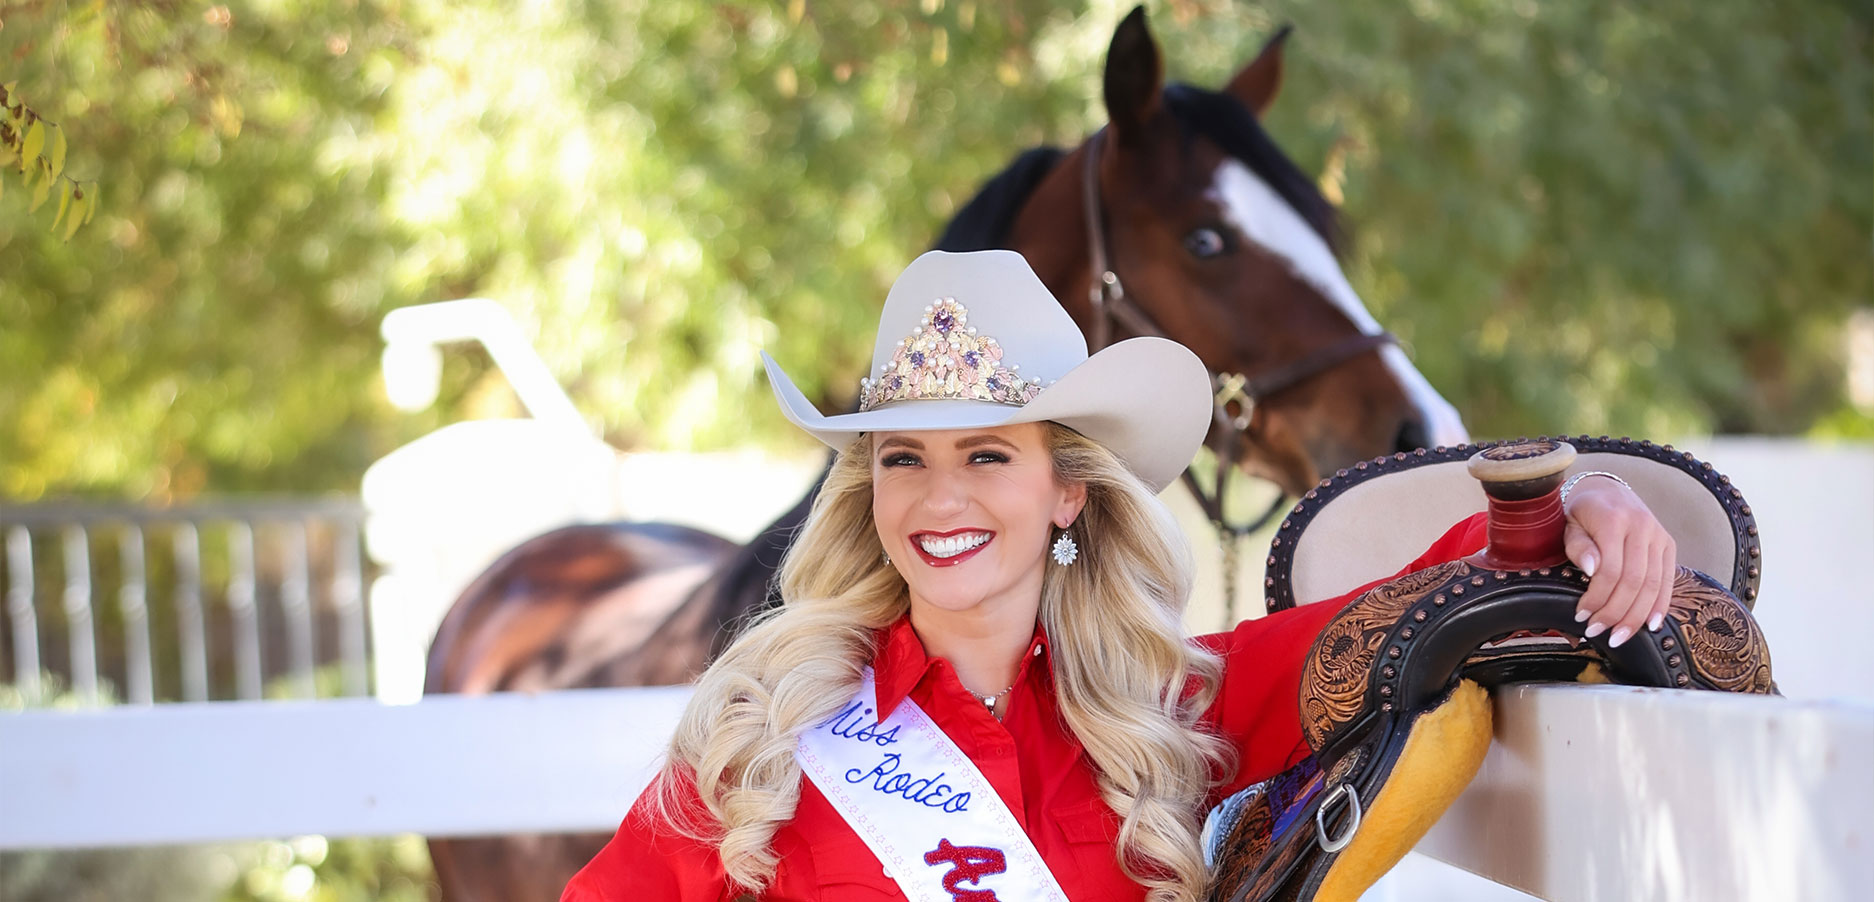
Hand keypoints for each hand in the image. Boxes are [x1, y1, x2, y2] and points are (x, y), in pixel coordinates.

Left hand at [1562, 475, 1676, 647]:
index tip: (1581, 615)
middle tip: (1598, 631)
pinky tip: (1650, 625)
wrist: (1606, 490)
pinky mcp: (1668, 544)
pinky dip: (1660, 605)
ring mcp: (1659, 535)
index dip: (1597, 597)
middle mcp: (1642, 527)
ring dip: (1636, 616)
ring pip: (1653, 585)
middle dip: (1616, 613)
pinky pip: (1668, 580)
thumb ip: (1578, 546)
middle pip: (1635, 581)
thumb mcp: (1569, 524)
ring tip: (1619, 636)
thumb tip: (1591, 569)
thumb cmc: (1581, 512)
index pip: (1610, 570)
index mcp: (1615, 520)